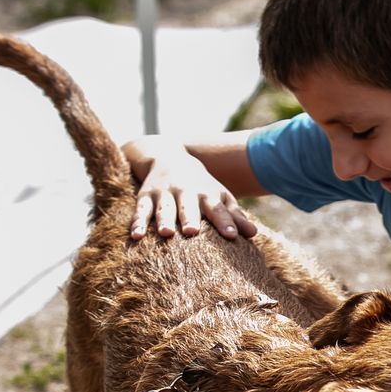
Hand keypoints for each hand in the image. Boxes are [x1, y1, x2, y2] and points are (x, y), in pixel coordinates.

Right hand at [130, 151, 256, 241]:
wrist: (169, 155)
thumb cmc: (201, 185)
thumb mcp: (219, 195)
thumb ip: (234, 215)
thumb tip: (254, 234)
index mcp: (206, 194)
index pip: (217, 209)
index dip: (224, 221)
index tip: (232, 235)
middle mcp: (185, 192)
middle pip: (188, 206)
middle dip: (189, 217)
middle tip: (192, 232)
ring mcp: (164, 193)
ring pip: (163, 208)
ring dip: (163, 219)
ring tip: (166, 233)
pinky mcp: (145, 196)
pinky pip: (141, 210)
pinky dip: (137, 222)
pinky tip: (136, 236)